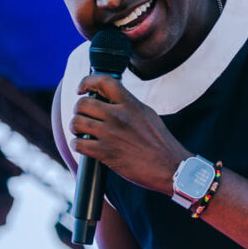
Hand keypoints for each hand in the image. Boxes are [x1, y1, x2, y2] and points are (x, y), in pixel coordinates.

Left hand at [69, 74, 191, 194]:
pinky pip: (78, 144)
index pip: (104, 81)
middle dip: (79, 110)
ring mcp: (110, 134)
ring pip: (77, 122)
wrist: (171, 167)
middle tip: (84, 117)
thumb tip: (112, 100)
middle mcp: (119, 116)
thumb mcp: (148, 115)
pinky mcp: (106, 153)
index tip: (82, 89)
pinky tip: (85, 146)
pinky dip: (77, 145)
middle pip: (83, 103)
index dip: (87, 81)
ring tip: (82, 132)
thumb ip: (129, 105)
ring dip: (76, 128)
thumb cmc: (162, 144)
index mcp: (131, 104)